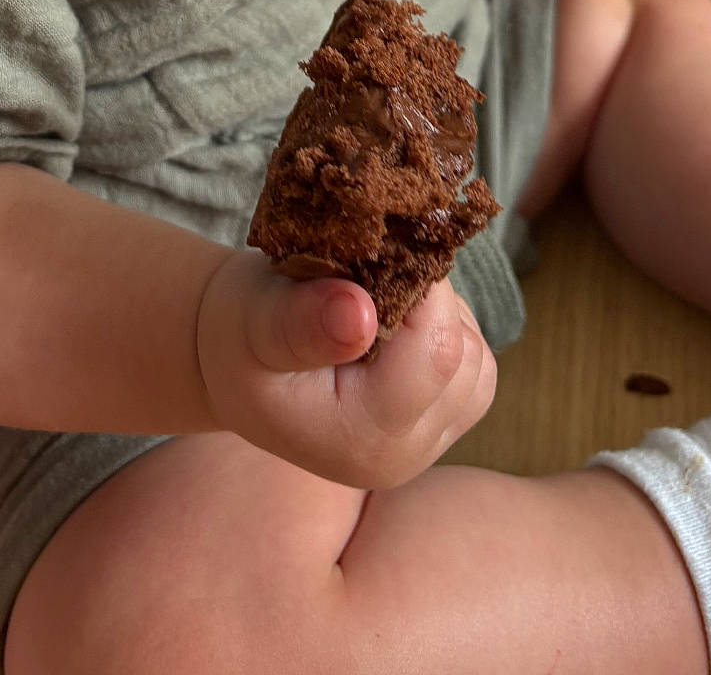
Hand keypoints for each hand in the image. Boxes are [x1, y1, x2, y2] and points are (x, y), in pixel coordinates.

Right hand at [195, 256, 494, 489]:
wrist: (232, 362)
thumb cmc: (237, 338)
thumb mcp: (253, 324)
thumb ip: (301, 324)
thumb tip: (359, 313)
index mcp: (361, 441)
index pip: (434, 353)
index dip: (421, 288)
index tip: (377, 254)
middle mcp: (403, 456)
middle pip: (464, 358)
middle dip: (430, 302)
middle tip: (373, 276)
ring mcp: (426, 446)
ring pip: (477, 362)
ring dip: (442, 318)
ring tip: (379, 300)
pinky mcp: (438, 425)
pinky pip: (474, 368)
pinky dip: (446, 332)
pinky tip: (396, 320)